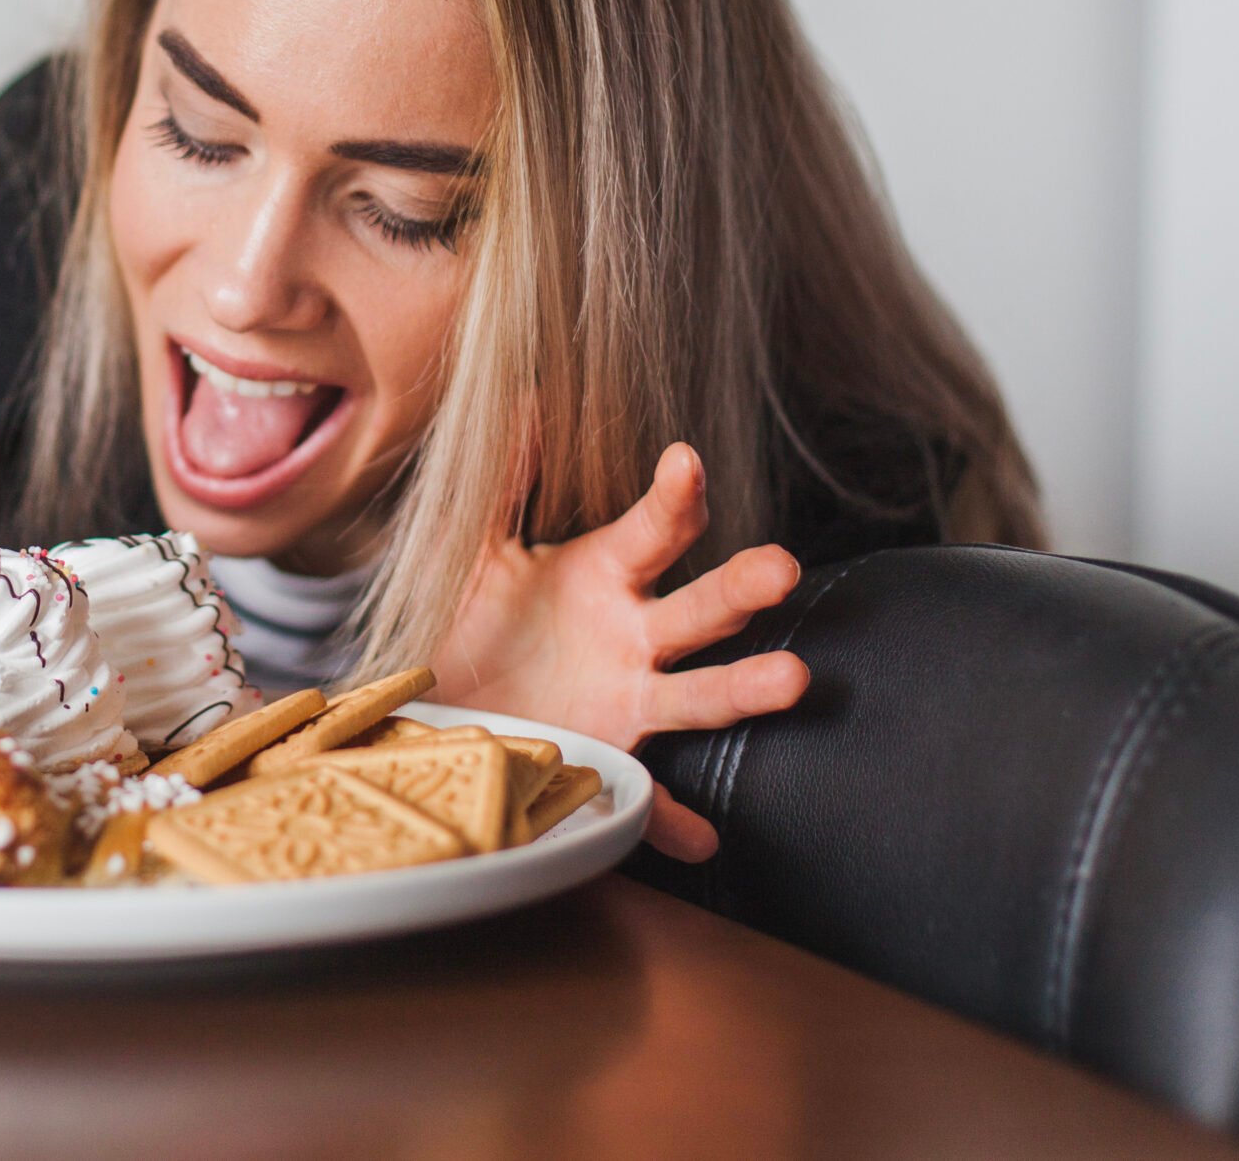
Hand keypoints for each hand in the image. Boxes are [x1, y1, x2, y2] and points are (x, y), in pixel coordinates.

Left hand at [432, 441, 808, 862]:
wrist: (443, 703)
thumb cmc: (476, 617)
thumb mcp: (477, 549)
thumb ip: (504, 482)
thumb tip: (523, 400)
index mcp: (606, 575)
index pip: (653, 528)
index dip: (672, 496)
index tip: (683, 461)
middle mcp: (633, 636)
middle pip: (698, 608)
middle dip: (739, 587)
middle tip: (782, 565)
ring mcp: (630, 700)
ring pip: (699, 693)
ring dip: (745, 689)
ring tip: (795, 679)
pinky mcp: (610, 758)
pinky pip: (650, 798)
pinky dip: (673, 821)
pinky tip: (700, 839)